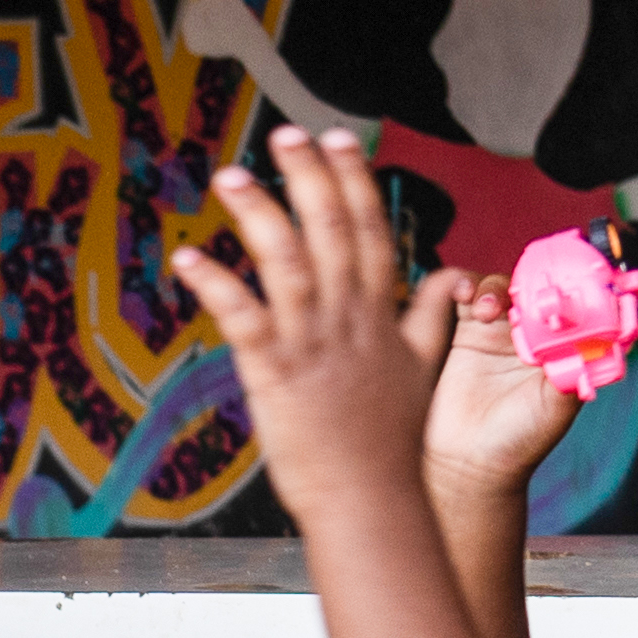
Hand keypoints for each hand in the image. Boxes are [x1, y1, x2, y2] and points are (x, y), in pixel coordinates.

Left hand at [171, 126, 463, 502]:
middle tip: (283, 135)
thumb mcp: (420, 372)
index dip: (354, 181)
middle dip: (307, 177)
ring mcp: (314, 346)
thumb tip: (449, 280)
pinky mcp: (277, 375)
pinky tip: (188, 258)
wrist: (372, 503)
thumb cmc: (389, 446)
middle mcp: (350, 321)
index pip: (372, 231)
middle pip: (332, 231)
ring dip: (258, 215)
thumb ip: (428, 319)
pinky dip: (216, 285)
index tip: (337, 139)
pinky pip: (243, 319)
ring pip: (288, 263)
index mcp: (381, 317)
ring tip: (230, 177)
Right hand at [424, 294, 587, 505]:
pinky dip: (465, 286)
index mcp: (558, 349)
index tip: (555, 283)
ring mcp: (496, 333)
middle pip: (530, 288)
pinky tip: (465, 296)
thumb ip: (574, 367)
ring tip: (486, 308)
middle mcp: (529, 337)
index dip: (562, 288)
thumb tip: (593, 336)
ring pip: (498, 287)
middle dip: (525, 282)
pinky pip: (465, 297)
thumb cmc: (519, 441)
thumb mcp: (558, 405)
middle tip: (517, 294)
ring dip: (493, 287)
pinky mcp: (465, 334)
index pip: (566, 304)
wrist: (468, 463)